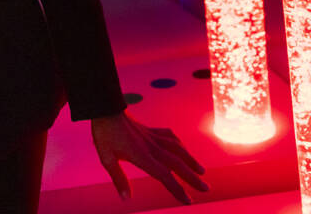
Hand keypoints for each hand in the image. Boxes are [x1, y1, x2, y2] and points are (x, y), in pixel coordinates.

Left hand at [91, 111, 207, 204]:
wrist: (106, 108)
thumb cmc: (104, 133)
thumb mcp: (107, 158)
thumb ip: (119, 179)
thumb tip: (126, 199)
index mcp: (142, 156)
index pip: (164, 176)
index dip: (177, 189)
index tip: (188, 201)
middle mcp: (152, 147)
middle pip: (177, 164)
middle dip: (192, 178)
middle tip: (206, 189)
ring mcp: (153, 137)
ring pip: (177, 149)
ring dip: (191, 160)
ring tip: (202, 171)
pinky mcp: (151, 131)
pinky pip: (169, 137)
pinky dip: (179, 144)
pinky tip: (183, 148)